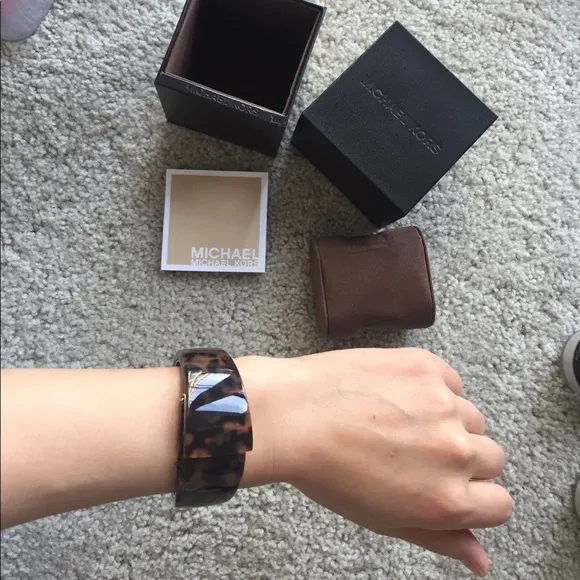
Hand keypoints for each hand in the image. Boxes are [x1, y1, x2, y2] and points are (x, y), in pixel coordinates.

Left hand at [239, 348, 511, 576]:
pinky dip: (431, 386)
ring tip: (400, 419)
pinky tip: (396, 392)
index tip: (453, 485)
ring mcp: (443, 404)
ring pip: (471, 416)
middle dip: (463, 457)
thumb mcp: (386, 519)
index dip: (476, 496)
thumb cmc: (328, 472)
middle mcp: (454, 452)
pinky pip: (450, 380)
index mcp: (447, 499)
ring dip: (447, 419)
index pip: (500, 504)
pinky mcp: (426, 367)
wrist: (293, 414)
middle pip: (492, 457)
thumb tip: (481, 561)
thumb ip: (441, 539)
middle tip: (417, 450)